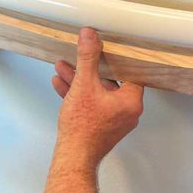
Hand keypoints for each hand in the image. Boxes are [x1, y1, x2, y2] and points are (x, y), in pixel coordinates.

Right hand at [52, 27, 143, 166]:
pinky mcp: (101, 127)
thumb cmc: (82, 128)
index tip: (107, 48)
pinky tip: (61, 84)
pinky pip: (91, 105)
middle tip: (79, 57)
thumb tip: (89, 36)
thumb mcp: (83, 84)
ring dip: (80, 80)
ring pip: (97, 93)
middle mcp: (127, 112)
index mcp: (131, 102)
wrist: (73, 156)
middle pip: (110, 81)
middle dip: (89, 69)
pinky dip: (79, 95)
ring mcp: (114, 121)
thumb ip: (87, 58)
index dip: (116, 59)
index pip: (129, 72)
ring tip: (63, 68)